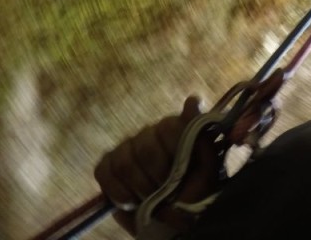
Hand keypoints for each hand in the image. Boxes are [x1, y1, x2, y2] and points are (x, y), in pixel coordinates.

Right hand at [94, 96, 221, 236]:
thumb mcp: (206, 165)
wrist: (173, 211)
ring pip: (123, 163)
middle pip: (145, 150)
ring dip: (139, 189)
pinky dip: (118, 192)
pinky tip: (132, 201)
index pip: (168, 127)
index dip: (174, 154)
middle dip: (157, 178)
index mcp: (174, 127)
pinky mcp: (107, 164)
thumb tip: (193, 99)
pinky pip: (104, 172)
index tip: (182, 174)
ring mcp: (126, 147)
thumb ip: (201, 137)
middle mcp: (149, 132)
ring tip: (152, 199)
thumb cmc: (192, 187)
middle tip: (167, 193)